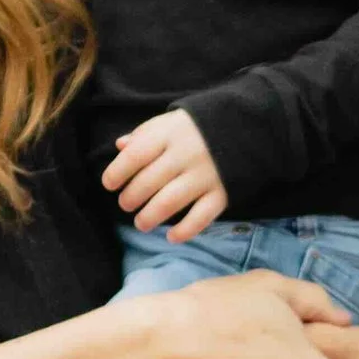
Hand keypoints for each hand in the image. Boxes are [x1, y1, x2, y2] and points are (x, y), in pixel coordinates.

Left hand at [104, 108, 228, 241]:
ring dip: (150, 217)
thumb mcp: (171, 121)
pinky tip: (171, 237)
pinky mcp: (223, 193)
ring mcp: (206, 174)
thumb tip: (120, 146)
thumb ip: (146, 133)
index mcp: (170, 133)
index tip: (109, 184)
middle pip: (149, 182)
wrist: (249, 125)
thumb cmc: (199, 127)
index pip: (136, 155)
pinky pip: (201, 217)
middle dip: (131, 198)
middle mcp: (186, 154)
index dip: (117, 172)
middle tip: (125, 204)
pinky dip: (185, 231)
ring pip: (170, 202)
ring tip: (141, 223)